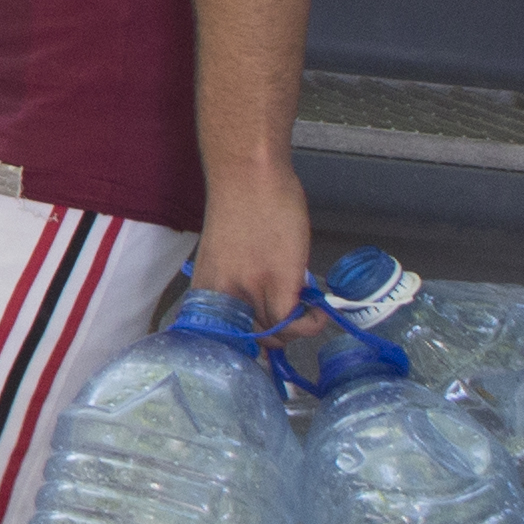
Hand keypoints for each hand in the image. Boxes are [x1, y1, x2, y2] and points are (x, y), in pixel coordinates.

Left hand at [191, 169, 312, 336]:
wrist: (248, 176)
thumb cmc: (239, 207)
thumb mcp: (226, 256)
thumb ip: (236, 283)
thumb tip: (260, 305)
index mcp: (206, 290)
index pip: (219, 338)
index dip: (243, 346)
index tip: (262, 344)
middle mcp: (223, 296)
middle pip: (250, 340)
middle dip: (274, 337)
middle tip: (290, 319)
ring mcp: (251, 291)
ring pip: (276, 335)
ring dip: (296, 331)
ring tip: (306, 312)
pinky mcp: (279, 283)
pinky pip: (295, 323)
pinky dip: (312, 324)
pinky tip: (318, 312)